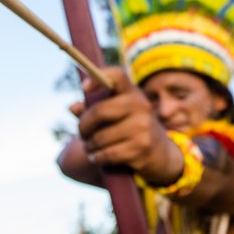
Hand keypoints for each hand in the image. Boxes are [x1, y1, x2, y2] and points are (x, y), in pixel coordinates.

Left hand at [72, 67, 183, 185]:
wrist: (161, 153)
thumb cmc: (131, 128)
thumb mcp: (117, 114)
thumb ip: (94, 109)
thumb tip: (72, 107)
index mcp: (133, 92)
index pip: (117, 75)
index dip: (97, 78)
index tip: (83, 88)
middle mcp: (141, 105)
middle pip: (100, 111)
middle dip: (84, 126)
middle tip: (82, 133)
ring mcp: (143, 126)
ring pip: (101, 137)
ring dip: (89, 145)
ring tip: (89, 147)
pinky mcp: (142, 147)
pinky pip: (108, 154)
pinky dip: (97, 157)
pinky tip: (96, 157)